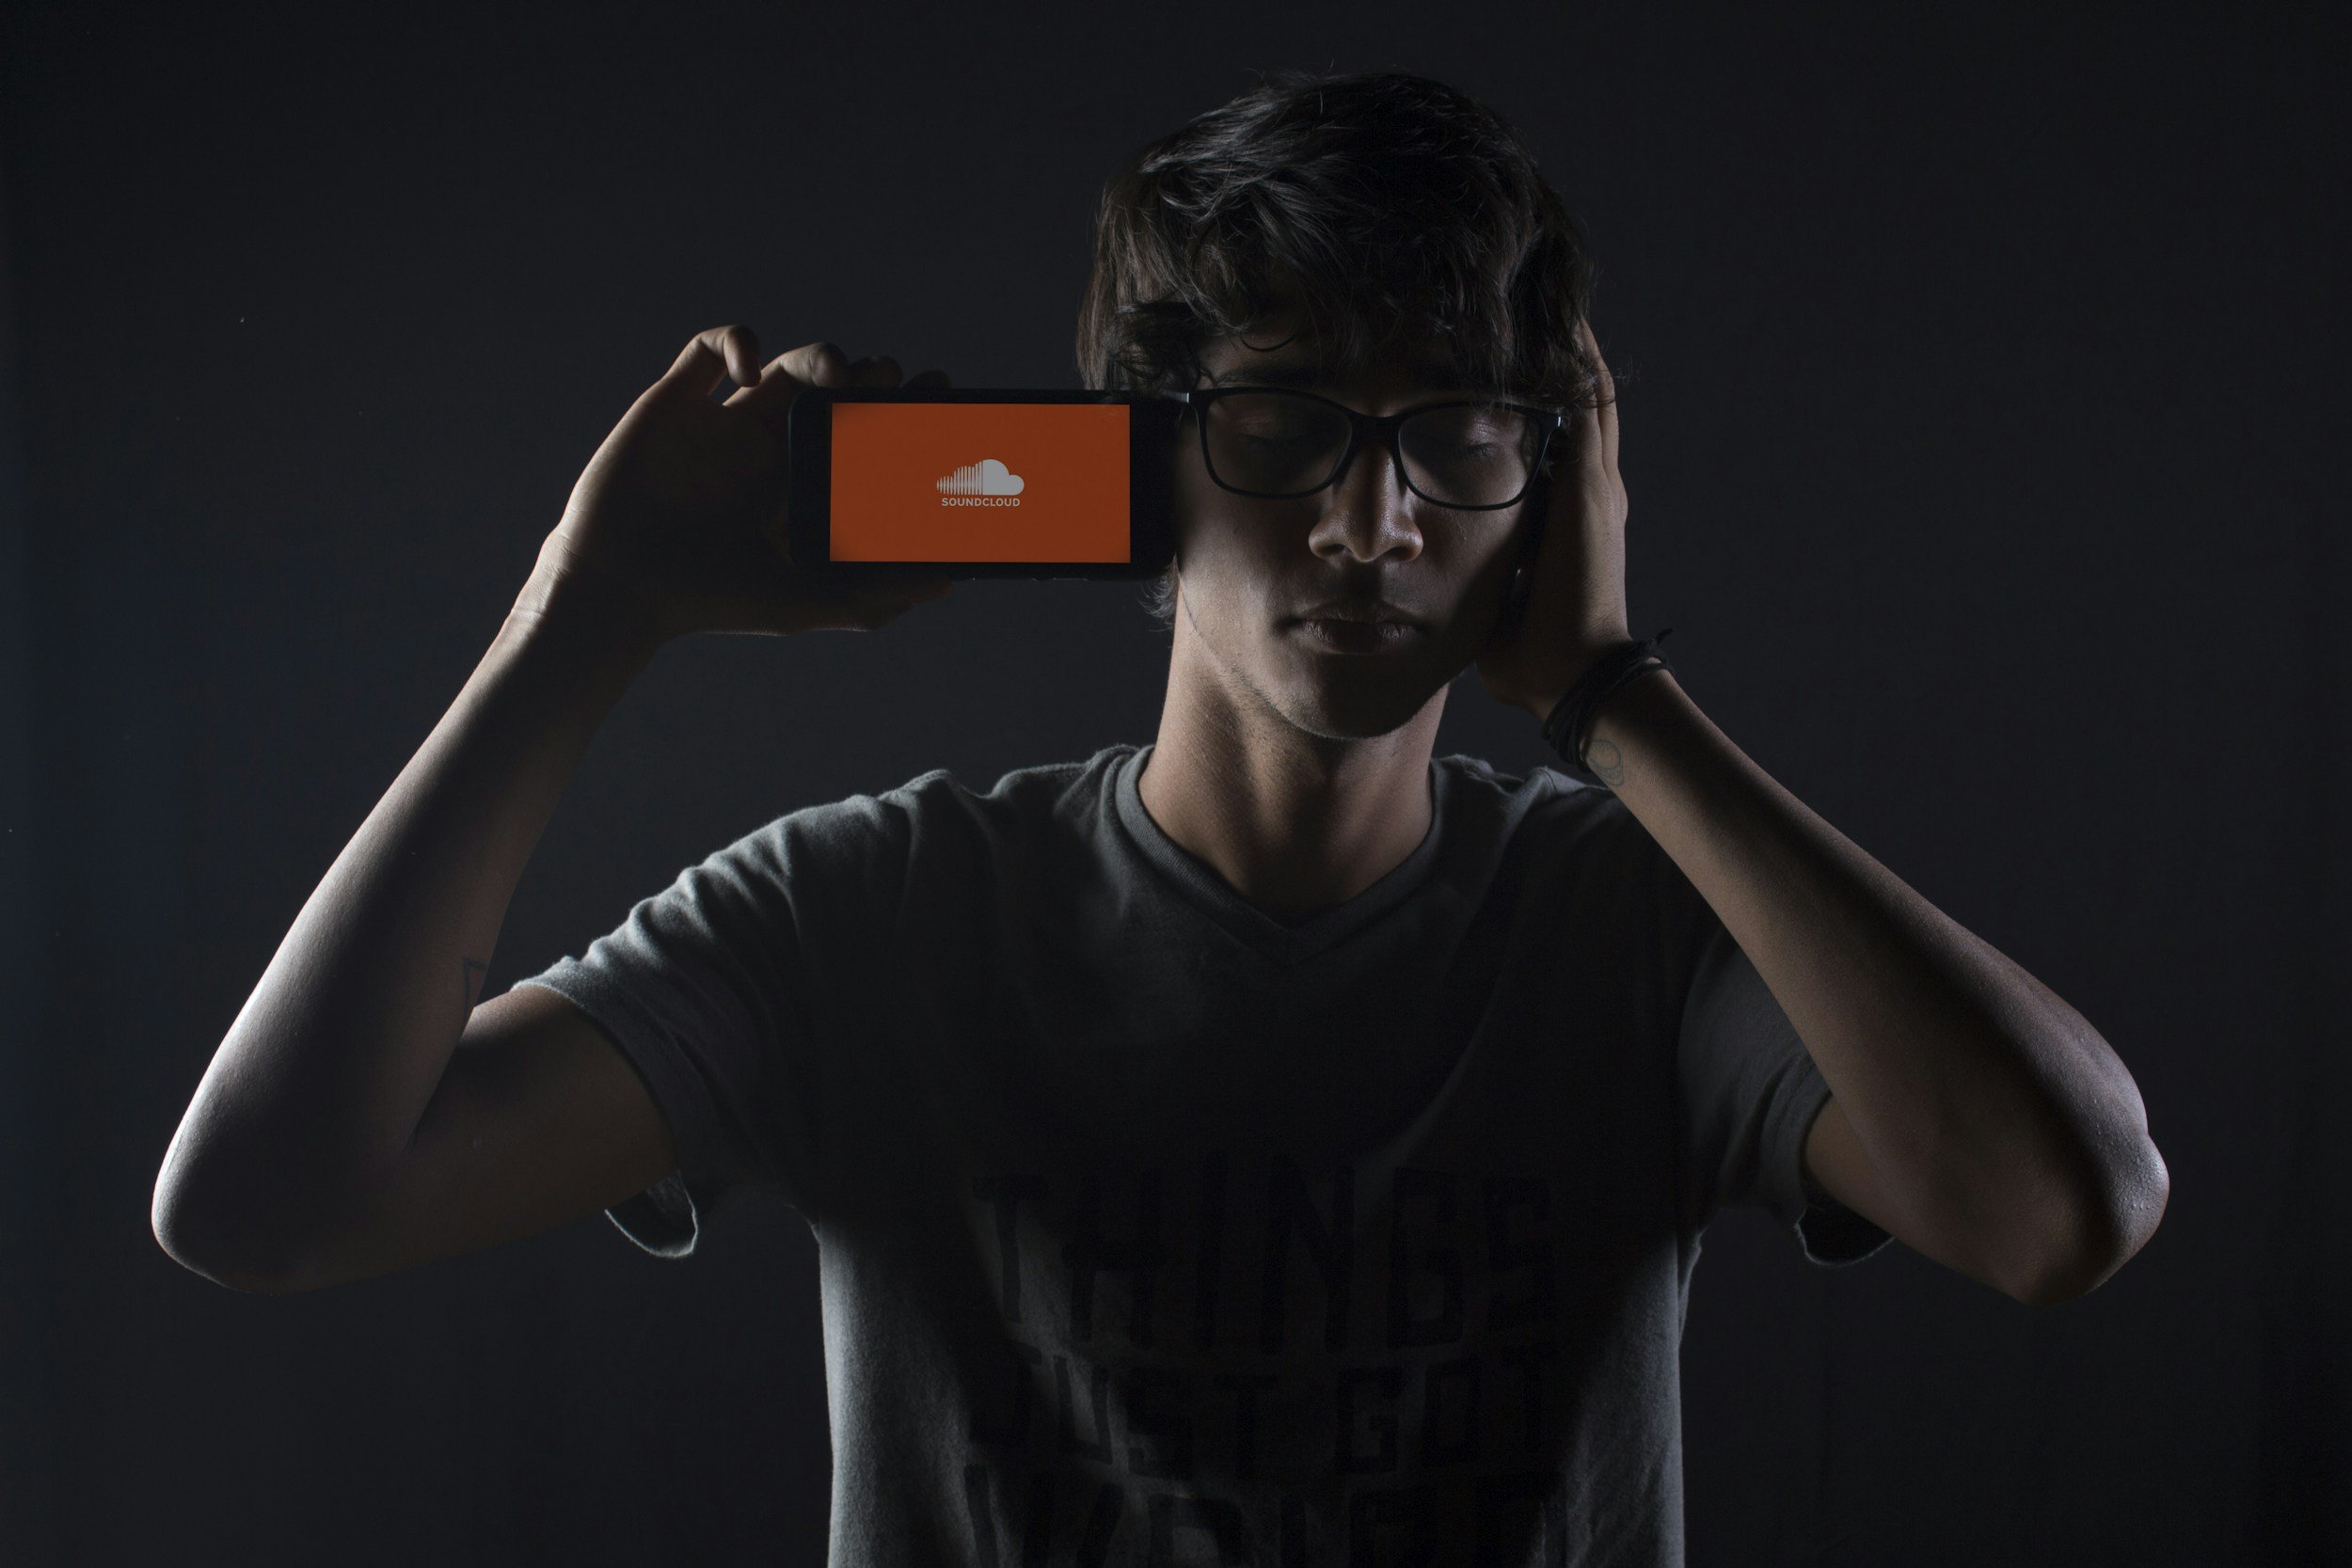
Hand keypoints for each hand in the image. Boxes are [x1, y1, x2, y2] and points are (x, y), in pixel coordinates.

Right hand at [512, 325, 956, 648]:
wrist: (621, 585)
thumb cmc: (707, 601)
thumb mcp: (800, 602)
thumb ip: (871, 597)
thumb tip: (946, 583)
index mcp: (797, 488)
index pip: (861, 438)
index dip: (898, 415)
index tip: (937, 402)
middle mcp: (764, 451)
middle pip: (832, 394)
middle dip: (870, 379)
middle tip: (898, 380)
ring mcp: (721, 423)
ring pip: (784, 364)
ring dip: (822, 356)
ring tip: (844, 374)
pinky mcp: (674, 401)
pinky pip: (707, 348)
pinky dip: (734, 340)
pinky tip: (750, 369)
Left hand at [1474, 317, 1631, 719]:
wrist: (1569, 677)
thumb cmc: (1526, 652)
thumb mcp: (1487, 592)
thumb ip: (1466, 566)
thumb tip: (1418, 560)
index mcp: (1566, 513)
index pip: (1550, 436)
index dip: (1531, 394)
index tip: (1502, 357)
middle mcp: (1587, 489)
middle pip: (1574, 399)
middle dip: (1551, 352)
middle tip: (1527, 296)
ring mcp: (1594, 484)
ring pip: (1587, 390)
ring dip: (1567, 342)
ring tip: (1544, 287)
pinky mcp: (1591, 489)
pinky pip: (1589, 406)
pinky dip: (1578, 362)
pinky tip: (1561, 319)